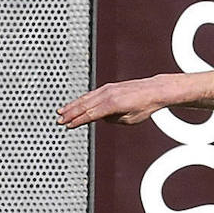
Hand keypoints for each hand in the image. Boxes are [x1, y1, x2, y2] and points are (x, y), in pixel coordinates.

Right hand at [57, 75, 175, 127]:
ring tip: (61, 111)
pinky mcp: (109, 87)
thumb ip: (113, 120)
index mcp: (113, 105)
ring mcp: (107, 89)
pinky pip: (91, 94)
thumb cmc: (145, 106)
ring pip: (85, 98)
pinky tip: (75, 104)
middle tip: (59, 120)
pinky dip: (81, 99)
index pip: (90, 115)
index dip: (78, 121)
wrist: (154, 90)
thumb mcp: (130, 120)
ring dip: (72, 105)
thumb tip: (101, 118)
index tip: (68, 125)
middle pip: (84, 106)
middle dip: (70, 114)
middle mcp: (108, 94)